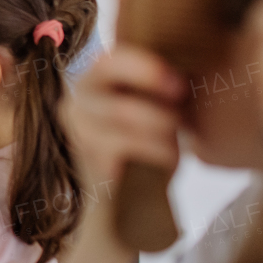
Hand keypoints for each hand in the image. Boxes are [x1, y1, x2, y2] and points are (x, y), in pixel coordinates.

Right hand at [60, 45, 184, 223]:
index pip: (109, 60)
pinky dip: (159, 152)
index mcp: (89, 82)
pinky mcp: (90, 161)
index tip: (179, 82)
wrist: (126, 202)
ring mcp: (79, 133)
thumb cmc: (144, 145)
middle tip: (182, 109)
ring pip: (125, 118)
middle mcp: (74, 104)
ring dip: (162, 128)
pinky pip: (131, 147)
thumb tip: (188, 60)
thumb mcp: (148, 105)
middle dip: (157, 103)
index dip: (146, 67)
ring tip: (176, 138)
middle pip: (115, 92)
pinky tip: (169, 160)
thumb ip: (153, 84)